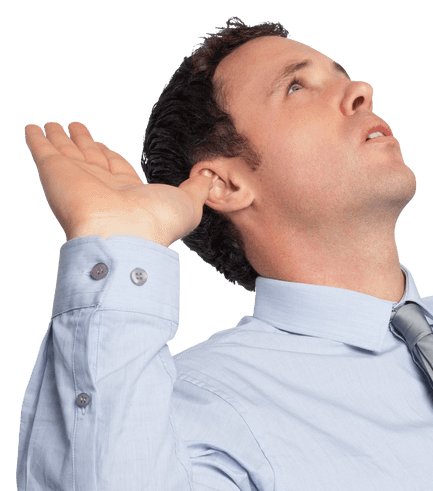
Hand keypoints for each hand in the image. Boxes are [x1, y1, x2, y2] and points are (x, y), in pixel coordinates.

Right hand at [23, 121, 216, 245]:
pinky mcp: (55, 172)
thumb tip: (211, 177)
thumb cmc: (156, 225)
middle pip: (89, 159)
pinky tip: (33, 128)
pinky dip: (37, 139)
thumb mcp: (188, 203)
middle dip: (84, 143)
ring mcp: (77, 180)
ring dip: (60, 138)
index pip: (116, 168)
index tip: (103, 144)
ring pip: (66, 152)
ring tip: (53, 124)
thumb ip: (197, 188)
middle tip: (77, 127)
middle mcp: (101, 186)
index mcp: (127, 193)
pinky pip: (43, 150)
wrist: (123, 236)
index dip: (109, 155)